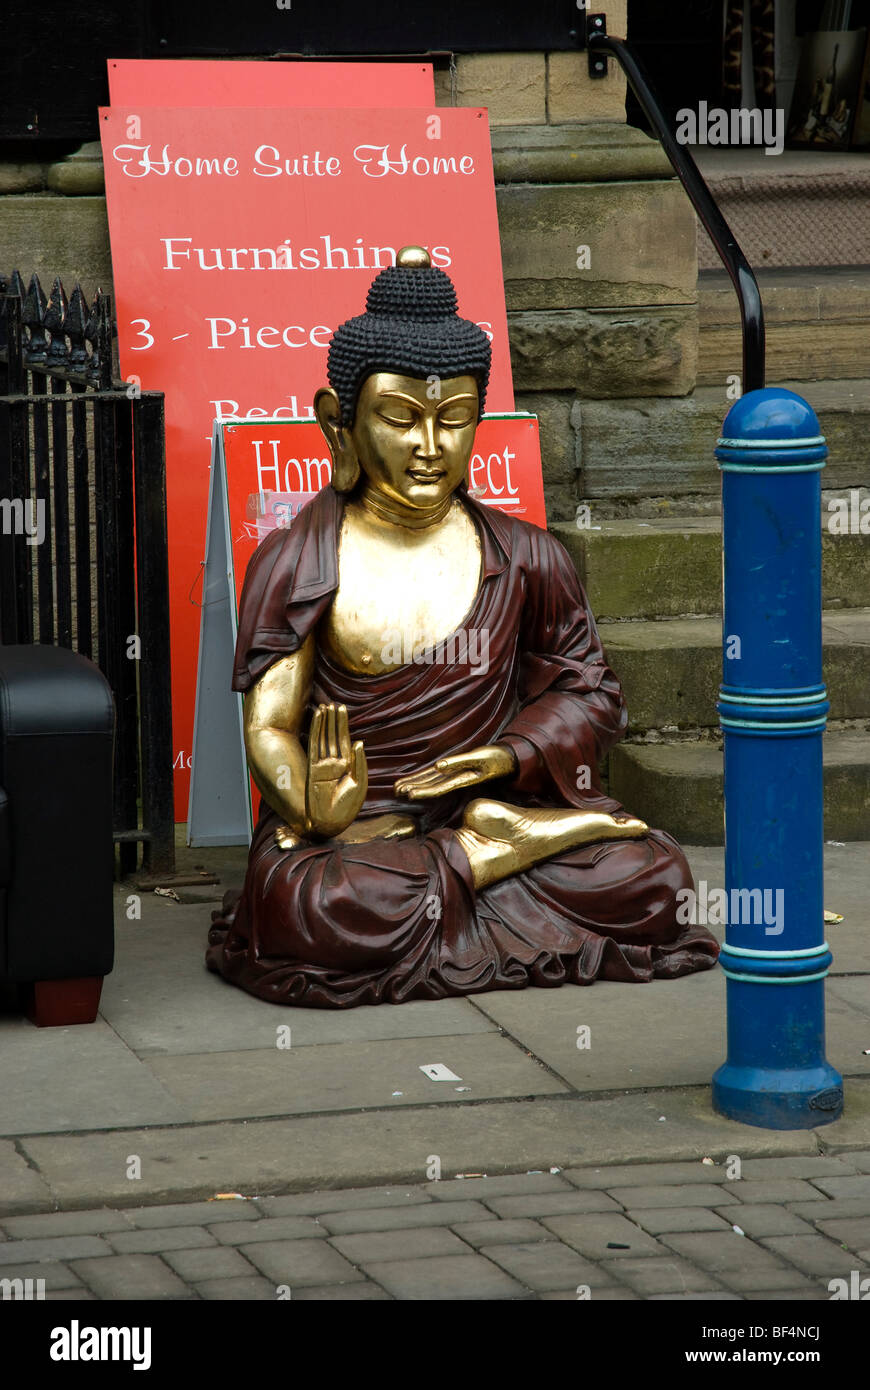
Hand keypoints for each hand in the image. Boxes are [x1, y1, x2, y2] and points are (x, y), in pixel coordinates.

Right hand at [306, 703, 367, 837]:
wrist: (331, 823)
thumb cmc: (347, 807)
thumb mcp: (360, 784)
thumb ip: (360, 763)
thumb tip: (358, 741)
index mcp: (347, 766)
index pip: (344, 740)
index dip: (343, 724)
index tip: (341, 708)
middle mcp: (334, 763)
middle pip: (333, 737)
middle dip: (334, 721)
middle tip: (334, 703)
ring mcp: (322, 765)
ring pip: (324, 738)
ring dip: (325, 723)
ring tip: (325, 706)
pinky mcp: (313, 769)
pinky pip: (314, 745)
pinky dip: (316, 731)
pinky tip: (317, 719)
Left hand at [395, 744, 516, 799]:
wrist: (508, 760)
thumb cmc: (495, 757)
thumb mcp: (479, 757)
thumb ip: (458, 762)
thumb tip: (438, 765)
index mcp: (460, 779)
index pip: (437, 787)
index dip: (422, 790)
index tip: (408, 794)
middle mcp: (455, 779)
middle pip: (431, 786)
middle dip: (414, 788)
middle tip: (397, 791)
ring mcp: (455, 775)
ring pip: (432, 781)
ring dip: (416, 784)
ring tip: (399, 788)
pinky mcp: (456, 769)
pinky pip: (437, 775)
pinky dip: (424, 777)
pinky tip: (414, 780)